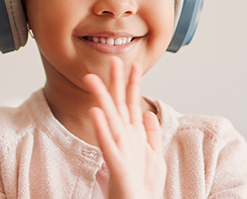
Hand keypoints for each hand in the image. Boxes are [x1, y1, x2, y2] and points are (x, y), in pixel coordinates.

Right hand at [84, 57, 164, 198]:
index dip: (133, 85)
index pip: (131, 106)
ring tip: (93, 80)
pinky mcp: (116, 168)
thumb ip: (150, 135)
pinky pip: (108, 146)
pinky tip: (96, 113)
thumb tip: (146, 113)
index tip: (134, 65)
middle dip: (116, 84)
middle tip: (113, 61)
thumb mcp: (153, 157)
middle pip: (118, 107)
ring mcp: (118, 153)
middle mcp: (124, 142)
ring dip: (102, 100)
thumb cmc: (141, 189)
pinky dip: (102, 129)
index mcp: (133, 138)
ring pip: (109, 121)